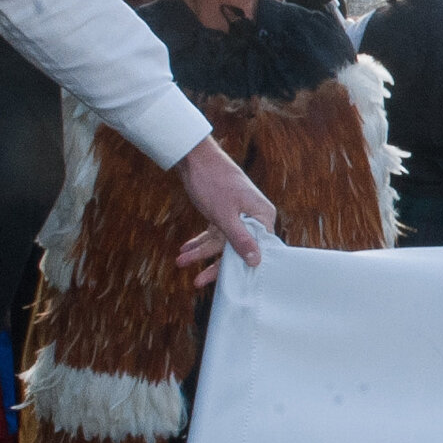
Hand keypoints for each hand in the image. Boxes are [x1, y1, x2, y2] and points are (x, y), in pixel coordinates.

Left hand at [170, 138, 275, 283]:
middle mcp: (254, 216)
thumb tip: (257, 261)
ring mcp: (239, 213)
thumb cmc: (212, 182)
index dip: (243, 267)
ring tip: (180, 261)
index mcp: (262, 216)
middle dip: (212, 262)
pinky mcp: (225, 211)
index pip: (258, 249)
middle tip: (196, 281)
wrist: (194, 157)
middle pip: (237, 248)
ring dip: (200, 251)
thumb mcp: (224, 215)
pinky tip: (186, 249)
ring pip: (222, 241)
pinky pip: (214, 232)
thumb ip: (240, 239)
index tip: (230, 285)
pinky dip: (200, 240)